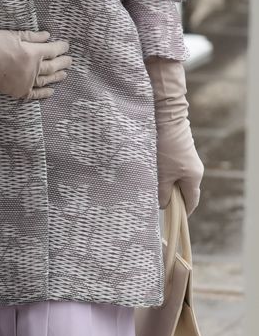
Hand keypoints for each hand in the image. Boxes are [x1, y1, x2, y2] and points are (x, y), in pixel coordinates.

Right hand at [0, 14, 71, 100]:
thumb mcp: (13, 34)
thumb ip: (33, 37)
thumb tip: (48, 36)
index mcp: (32, 53)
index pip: (53, 50)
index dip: (61, 47)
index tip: (66, 45)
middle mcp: (32, 69)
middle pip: (52, 66)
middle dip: (63, 62)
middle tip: (69, 60)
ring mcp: (24, 82)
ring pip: (46, 80)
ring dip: (56, 77)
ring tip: (64, 74)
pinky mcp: (15, 91)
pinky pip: (33, 94)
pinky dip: (43, 94)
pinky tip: (50, 91)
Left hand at [145, 57, 202, 213]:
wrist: (164, 115)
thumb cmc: (164, 146)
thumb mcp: (161, 174)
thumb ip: (161, 193)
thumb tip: (161, 206)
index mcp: (193, 176)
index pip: (191, 201)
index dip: (181, 213)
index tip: (170, 221)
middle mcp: (192, 168)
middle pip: (180, 191)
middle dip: (166, 198)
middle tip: (150, 205)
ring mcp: (183, 159)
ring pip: (171, 179)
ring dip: (158, 185)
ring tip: (143, 188)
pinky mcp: (174, 150)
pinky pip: (167, 168)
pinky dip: (157, 173)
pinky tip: (143, 173)